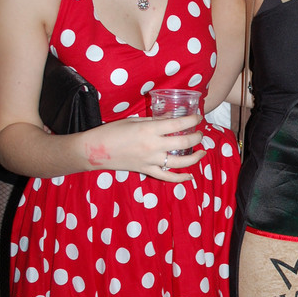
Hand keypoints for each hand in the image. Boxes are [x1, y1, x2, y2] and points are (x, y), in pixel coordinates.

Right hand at [83, 114, 205, 181]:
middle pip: (184, 143)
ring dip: (195, 157)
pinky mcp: (146, 171)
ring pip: (180, 163)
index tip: (198, 117)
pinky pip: (167, 177)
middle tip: (199, 133)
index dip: (192, 120)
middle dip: (197, 137)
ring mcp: (151, 161)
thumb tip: (171, 120)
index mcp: (150, 130)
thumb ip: (154, 122)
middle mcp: (154, 146)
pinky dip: (180, 179)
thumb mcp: (134, 121)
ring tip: (202, 152)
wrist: (95, 150)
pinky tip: (190, 177)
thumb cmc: (112, 131)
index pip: (179, 124)